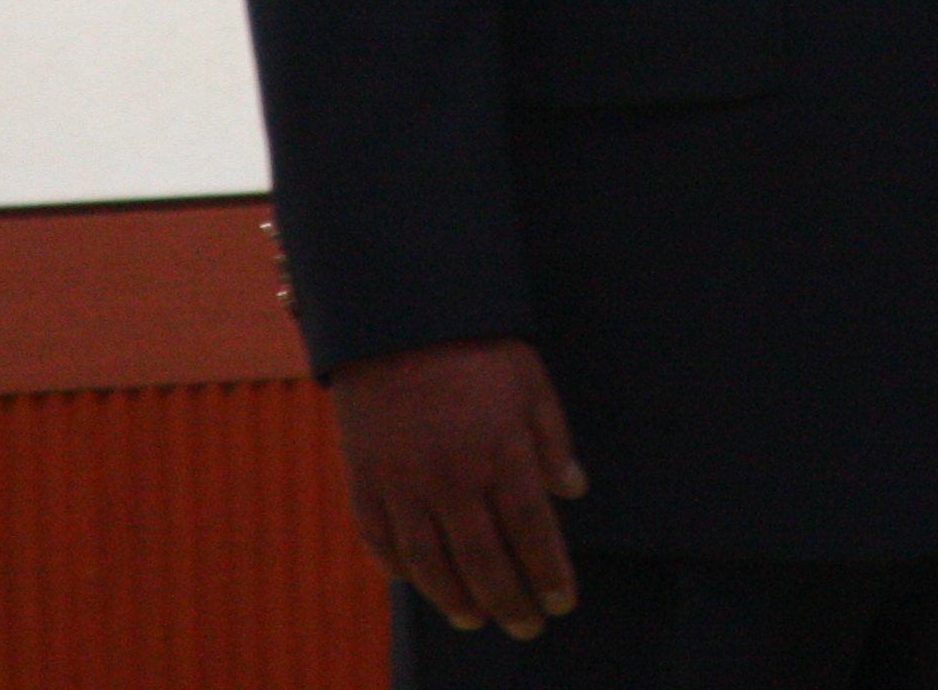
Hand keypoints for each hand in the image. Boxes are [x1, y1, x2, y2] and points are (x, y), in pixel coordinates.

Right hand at [325, 337, 587, 639]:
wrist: (395, 312)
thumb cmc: (473, 342)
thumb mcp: (530, 378)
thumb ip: (553, 437)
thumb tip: (573, 491)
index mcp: (499, 451)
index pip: (532, 529)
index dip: (548, 571)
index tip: (561, 601)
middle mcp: (452, 476)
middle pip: (484, 558)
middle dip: (510, 599)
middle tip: (526, 626)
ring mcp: (403, 480)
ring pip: (430, 560)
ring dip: (454, 597)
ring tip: (475, 618)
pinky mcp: (364, 475)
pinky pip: (379, 537)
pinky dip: (397, 566)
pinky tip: (415, 581)